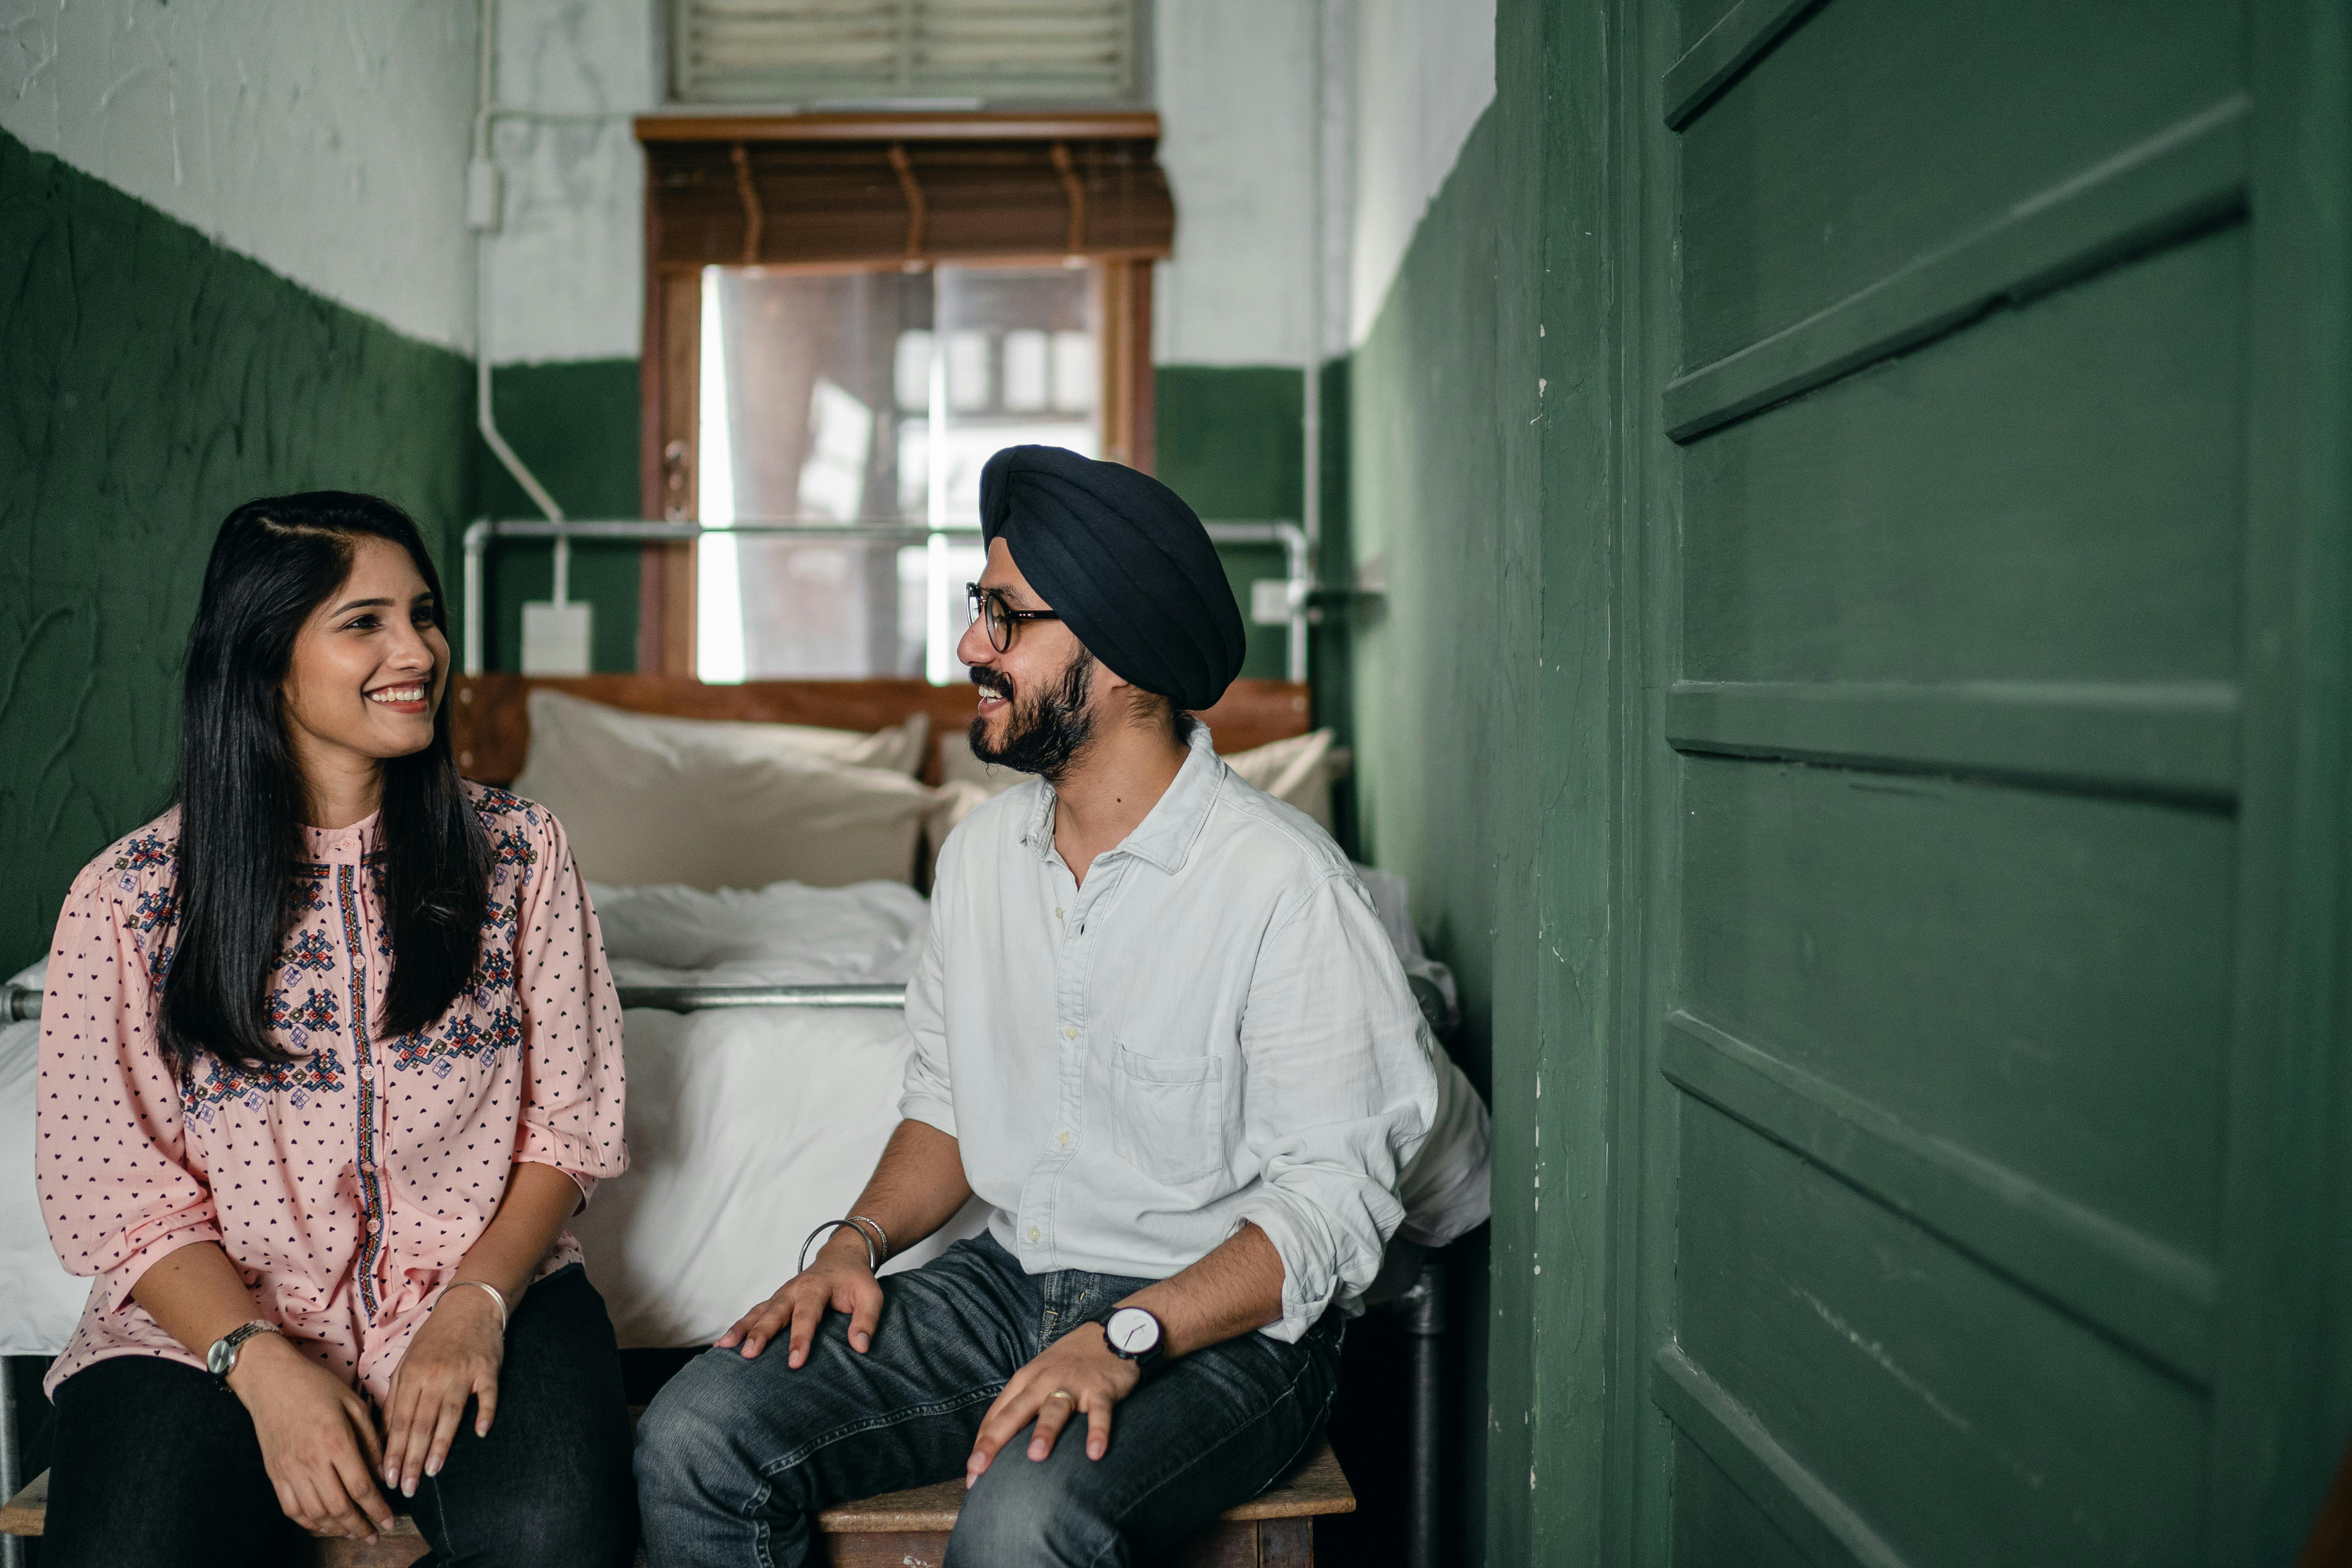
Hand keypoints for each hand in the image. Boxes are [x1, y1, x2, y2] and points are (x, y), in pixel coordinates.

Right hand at [226, 1332, 396, 1540]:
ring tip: (353, 1533)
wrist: (271, 1380)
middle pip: (339, 1507)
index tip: (390, 1520)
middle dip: (360, 1526)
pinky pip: (291, 1509)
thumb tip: (384, 1474)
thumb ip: (370, 1441)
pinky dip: (309, 1523)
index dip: (378, 1509)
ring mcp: (289, 1471)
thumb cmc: (316, 1387)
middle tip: (374, 1535)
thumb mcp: (354, 1405)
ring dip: (336, 1529)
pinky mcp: (274, 1474)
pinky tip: (324, 1525)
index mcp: (336, 1442)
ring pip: (315, 1514)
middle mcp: (311, 1462)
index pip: (361, 1488)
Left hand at [380, 1284, 505, 1496]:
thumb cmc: (435, 1340)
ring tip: (432, 1472)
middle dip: (411, 1459)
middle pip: (421, 1423)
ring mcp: (462, 1373)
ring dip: (440, 1444)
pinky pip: (487, 1395)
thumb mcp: (408, 1364)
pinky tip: (480, 1433)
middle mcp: (434, 1376)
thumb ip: (397, 1398)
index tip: (387, 1479)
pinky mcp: (487, 1369)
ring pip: (449, 1414)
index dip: (393, 1452)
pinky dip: (485, 1413)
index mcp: (412, 1376)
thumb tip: (385, 1435)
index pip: (400, 1422)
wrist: (469, 1306)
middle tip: (406, 1488)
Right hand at [716, 1229, 881, 1365]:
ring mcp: (781, 1295)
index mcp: (817, 1287)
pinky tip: (722, 1344)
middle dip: (761, 1333)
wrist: (841, 1258)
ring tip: (723, 1348)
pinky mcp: (774, 1301)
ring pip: (758, 1312)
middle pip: (775, 1312)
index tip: (795, 1362)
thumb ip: (867, 1319)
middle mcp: (794, 1289)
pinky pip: (754, 1314)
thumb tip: (860, 1347)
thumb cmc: (855, 1280)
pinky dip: (738, 1327)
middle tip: (748, 1354)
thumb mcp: (871, 1295)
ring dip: (741, 1329)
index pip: (808, 1314)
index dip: (801, 1338)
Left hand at [965, 1323, 1140, 1486]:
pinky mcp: (1100, 1389)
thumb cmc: (1068, 1364)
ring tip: (1035, 1456)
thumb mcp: (1038, 1377)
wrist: (1109, 1333)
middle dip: (996, 1439)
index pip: (997, 1415)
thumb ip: (1020, 1406)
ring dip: (1045, 1431)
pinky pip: (1099, 1413)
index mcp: (1025, 1380)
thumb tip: (998, 1447)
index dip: (982, 1444)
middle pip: (1016, 1412)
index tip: (972, 1474)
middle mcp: (1043, 1381)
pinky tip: (1094, 1453)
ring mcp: (1072, 1384)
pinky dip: (1097, 1431)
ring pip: (1055, 1409)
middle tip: (980, 1467)